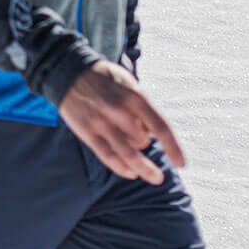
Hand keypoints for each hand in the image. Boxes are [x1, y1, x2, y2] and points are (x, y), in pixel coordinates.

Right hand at [58, 61, 184, 183]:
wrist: (66, 72)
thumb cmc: (104, 79)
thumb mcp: (129, 83)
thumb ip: (142, 107)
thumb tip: (153, 133)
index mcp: (133, 96)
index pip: (160, 127)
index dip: (174, 148)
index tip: (182, 163)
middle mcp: (118, 110)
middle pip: (143, 141)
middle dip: (145, 142)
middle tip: (139, 136)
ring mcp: (101, 123)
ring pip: (128, 154)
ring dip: (143, 168)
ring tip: (155, 177)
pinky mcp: (87, 132)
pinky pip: (108, 156)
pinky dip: (122, 168)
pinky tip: (131, 173)